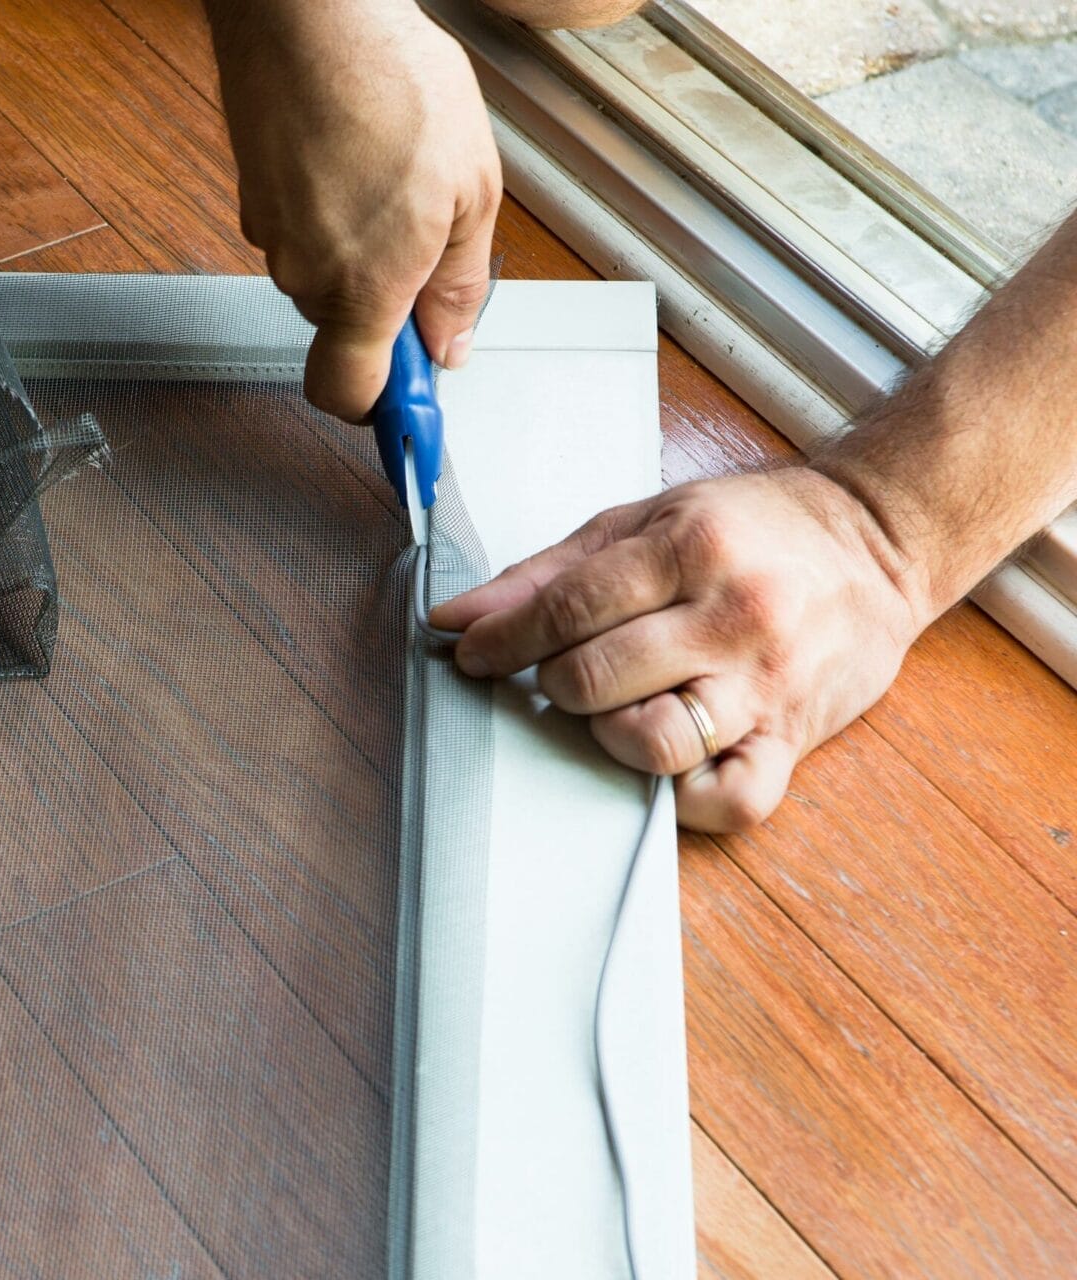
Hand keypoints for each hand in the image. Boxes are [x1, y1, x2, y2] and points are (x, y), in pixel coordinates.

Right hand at [209, 0, 501, 420]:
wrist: (310, 13)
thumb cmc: (392, 83)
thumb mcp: (471, 191)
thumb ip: (458, 284)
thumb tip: (450, 344)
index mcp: (364, 286)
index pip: (347, 393)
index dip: (381, 407)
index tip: (411, 403)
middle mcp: (305, 273)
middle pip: (343, 325)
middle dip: (385, 299)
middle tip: (429, 239)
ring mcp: (270, 232)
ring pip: (321, 270)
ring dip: (358, 244)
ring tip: (393, 173)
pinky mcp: (253, 192)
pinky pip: (299, 225)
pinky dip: (328, 205)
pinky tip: (356, 152)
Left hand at [427, 467, 931, 830]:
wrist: (880, 539)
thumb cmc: (752, 529)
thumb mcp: (645, 520)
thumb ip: (548, 573)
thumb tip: (458, 618)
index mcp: (691, 550)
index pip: (566, 610)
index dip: (503, 641)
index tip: (473, 654)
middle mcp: (733, 618)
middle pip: (597, 680)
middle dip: (556, 684)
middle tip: (562, 672)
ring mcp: (767, 684)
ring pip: (654, 743)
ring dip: (610, 734)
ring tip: (617, 706)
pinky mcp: (795, 739)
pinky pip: (731, 800)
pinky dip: (684, 797)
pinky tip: (667, 761)